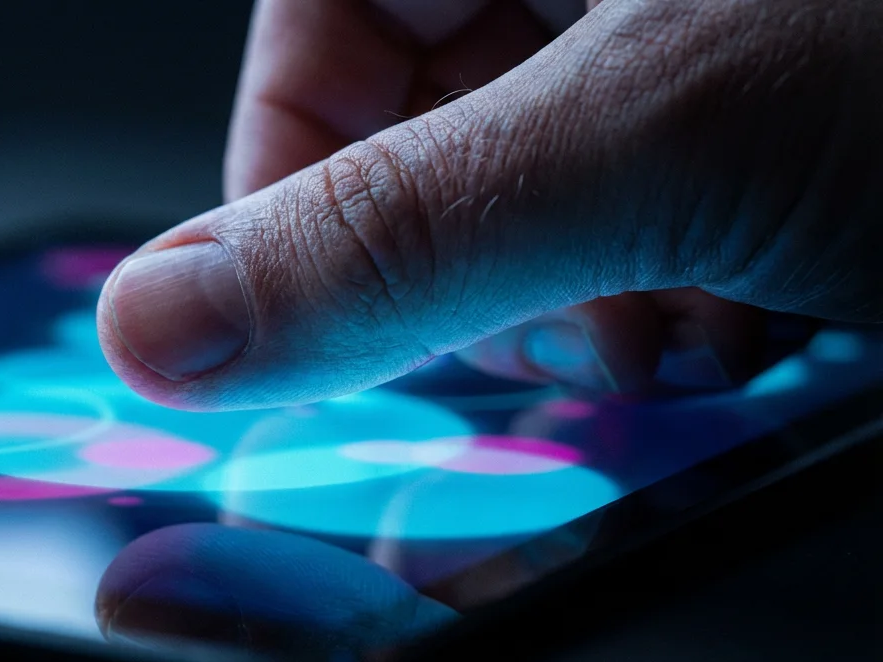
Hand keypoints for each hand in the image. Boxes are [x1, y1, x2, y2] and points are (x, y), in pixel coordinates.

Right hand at [96, 0, 881, 410]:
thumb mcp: (670, 132)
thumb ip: (396, 234)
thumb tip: (166, 323)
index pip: (318, 11)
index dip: (290, 169)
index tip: (312, 313)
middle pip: (435, 104)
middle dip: (470, 253)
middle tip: (543, 332)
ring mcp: (705, 36)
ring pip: (553, 175)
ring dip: (586, 294)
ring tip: (675, 340)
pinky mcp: (783, 119)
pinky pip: (664, 209)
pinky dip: (680, 294)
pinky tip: (747, 327)